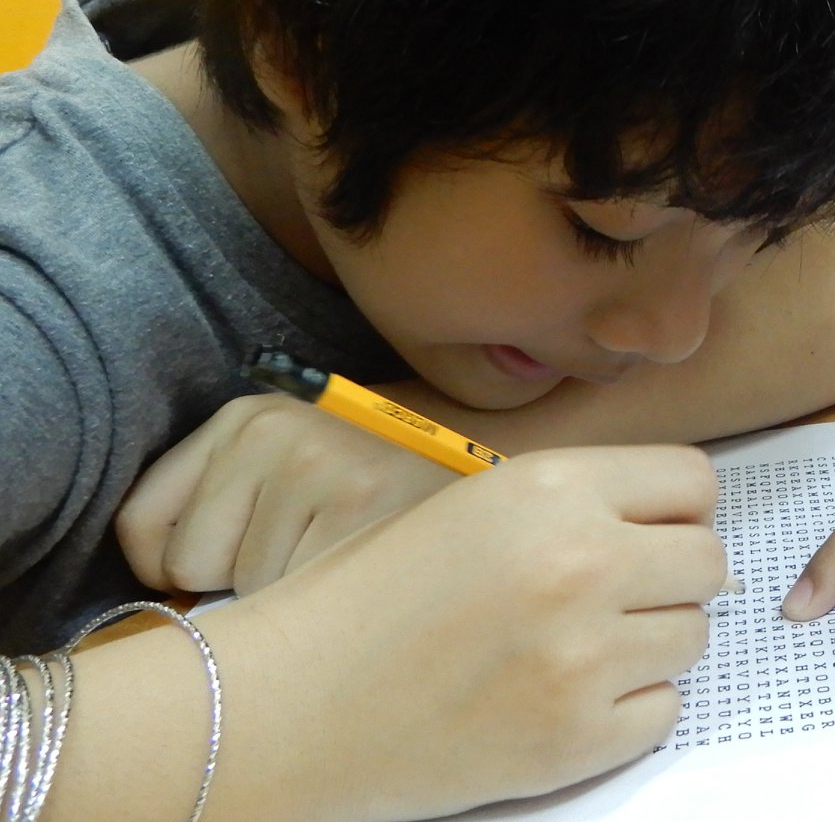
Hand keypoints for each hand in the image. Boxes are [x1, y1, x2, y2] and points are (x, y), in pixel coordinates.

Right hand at [73, 446, 725, 821]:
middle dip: (673, 577)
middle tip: (620, 595)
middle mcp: (583, 562)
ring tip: (581, 646)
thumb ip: (576, 501)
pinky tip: (567, 697)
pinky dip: (628, 709)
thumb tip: (670, 519)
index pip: (694, 481)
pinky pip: (664, 711)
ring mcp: (584, 656)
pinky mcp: (576, 739)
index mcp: (554, 487)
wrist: (291, 703)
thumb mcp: (476, 504)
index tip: (653, 528)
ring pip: (693, 638)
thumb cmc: (370, 594)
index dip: (678, 506)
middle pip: (709, 561)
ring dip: (652, 643)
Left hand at [116, 392, 456, 593]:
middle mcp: (274, 428)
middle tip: (316, 547)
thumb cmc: (380, 496)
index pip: (142, 525)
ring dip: (292, 592)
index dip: (179, 566)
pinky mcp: (359, 508)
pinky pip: (295, 605)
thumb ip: (223, 508)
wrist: (501, 480)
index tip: (234, 562)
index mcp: (246, 416)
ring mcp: (318, 464)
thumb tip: (166, 590)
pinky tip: (370, 568)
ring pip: (243, 592)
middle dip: (241, 578)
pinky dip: (328, 609)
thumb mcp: (289, 471)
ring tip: (351, 553)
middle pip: (187, 566)